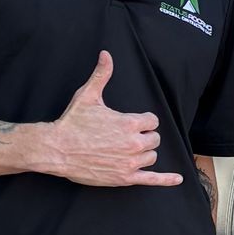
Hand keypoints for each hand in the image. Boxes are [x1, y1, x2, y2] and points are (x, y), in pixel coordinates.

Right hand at [46, 51, 181, 187]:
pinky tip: (177, 179)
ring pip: (151, 157)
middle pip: (154, 139)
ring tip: (126, 150)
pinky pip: (151, 179)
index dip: (143, 121)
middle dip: (144, 137)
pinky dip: (166, 180)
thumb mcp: (88, 95)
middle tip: (126, 137)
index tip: (132, 123)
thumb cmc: (72, 122)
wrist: (56, 149)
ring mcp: (130, 162)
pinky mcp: (124, 177)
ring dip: (143, 153)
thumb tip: (106, 54)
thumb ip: (102, 75)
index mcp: (129, 123)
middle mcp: (133, 143)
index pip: (152, 121)